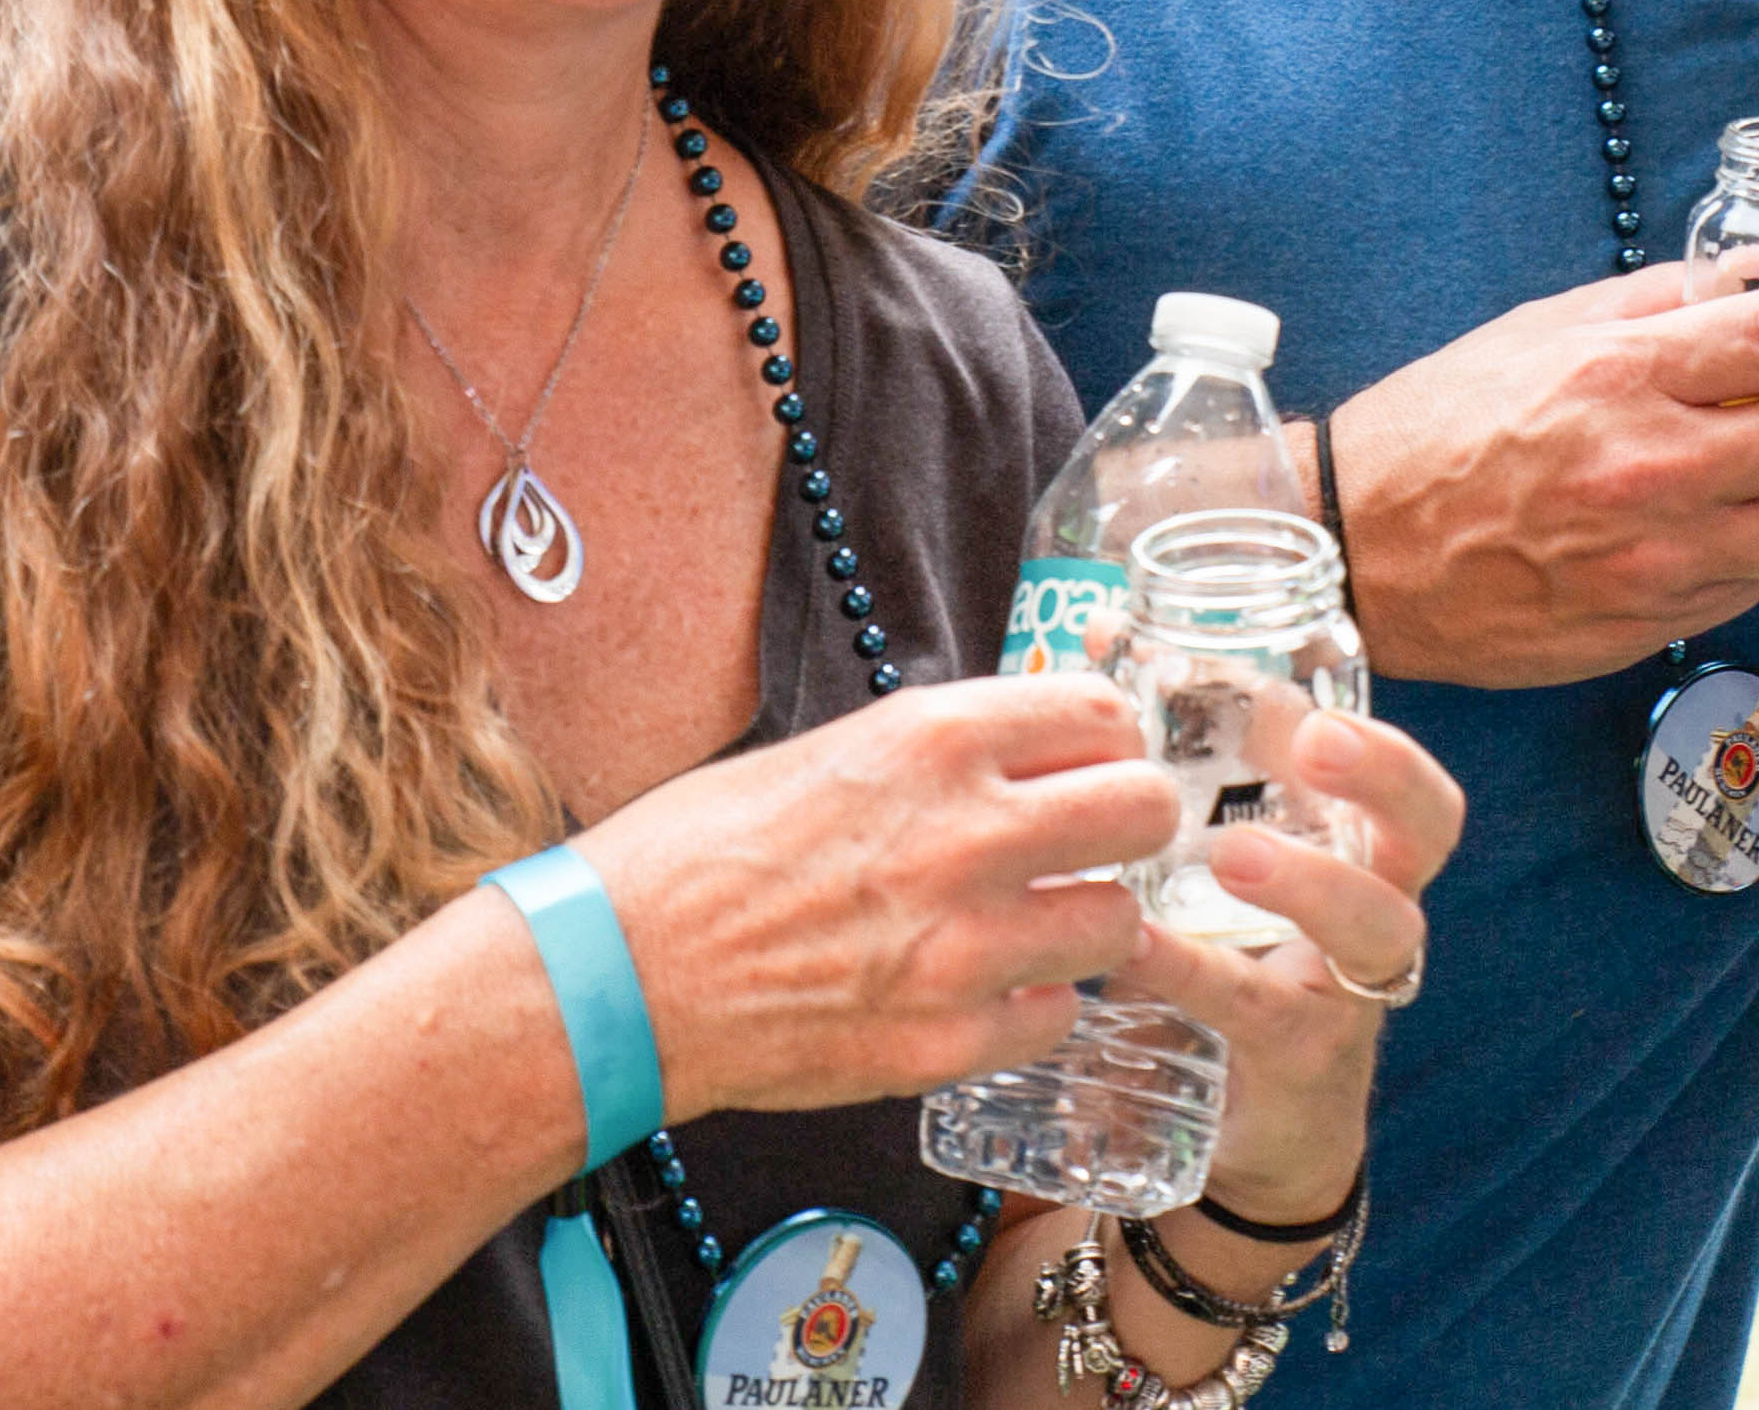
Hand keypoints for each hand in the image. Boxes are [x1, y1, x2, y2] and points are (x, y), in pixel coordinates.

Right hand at [575, 675, 1182, 1121]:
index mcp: (935, 740)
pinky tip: (983, 991)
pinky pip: (1057, 1017)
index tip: (1088, 760)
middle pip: (1144, 812)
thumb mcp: (832, 752)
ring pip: (1118, 925)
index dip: (1103, 739)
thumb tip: (1027, 749)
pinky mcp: (947, 1045)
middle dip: (1128, 823)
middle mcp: (969, 834)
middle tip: (1091, 843)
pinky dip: (1031, 1006)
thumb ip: (941, 751)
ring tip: (1032, 924)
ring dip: (1086, 923)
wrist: (614, 977)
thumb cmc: (696, 853)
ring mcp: (965, 949)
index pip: (1103, 713)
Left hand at [1107, 707, 1462, 1226]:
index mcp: (1361, 844)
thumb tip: (1099, 628)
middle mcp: (1377, 903)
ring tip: (1229, 853)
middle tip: (1315, 740)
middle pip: (1430, 824)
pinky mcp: (1303, 1057)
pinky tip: (1136, 944)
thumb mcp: (1212, 856)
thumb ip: (1172, 756)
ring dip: (1310, 879)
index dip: (1359, 722)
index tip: (1285, 684)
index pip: (1397, 767)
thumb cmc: (1231, 955)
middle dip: (1383, 773)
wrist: (1248, 1128)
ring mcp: (1351, 985)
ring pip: (1374, 921)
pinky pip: (1266, 1009)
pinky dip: (1199, 972)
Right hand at [1330, 266, 1758, 687]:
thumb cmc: (1440, 427)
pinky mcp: (1645, 624)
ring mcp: (1652, 558)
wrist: (1357, 550)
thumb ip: (1655, 304)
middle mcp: (1649, 467)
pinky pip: (1755, 582)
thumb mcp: (1538, 331)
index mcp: (1621, 374)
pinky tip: (1752, 518)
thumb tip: (1754, 279)